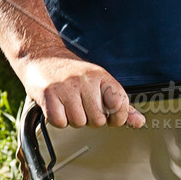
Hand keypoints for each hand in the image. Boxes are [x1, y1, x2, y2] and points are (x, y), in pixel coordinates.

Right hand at [20, 54, 144, 128]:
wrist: (41, 56)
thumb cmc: (72, 74)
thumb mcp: (100, 84)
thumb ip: (120, 105)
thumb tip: (139, 122)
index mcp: (102, 77)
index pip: (120, 105)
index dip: (116, 118)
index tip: (109, 116)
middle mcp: (86, 80)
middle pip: (98, 120)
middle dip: (89, 119)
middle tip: (81, 106)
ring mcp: (66, 87)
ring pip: (79, 123)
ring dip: (72, 119)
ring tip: (68, 104)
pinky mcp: (48, 94)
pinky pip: (60, 122)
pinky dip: (58, 120)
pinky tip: (57, 106)